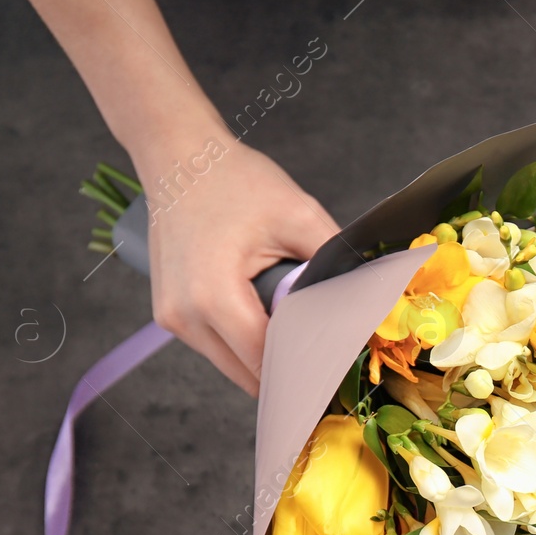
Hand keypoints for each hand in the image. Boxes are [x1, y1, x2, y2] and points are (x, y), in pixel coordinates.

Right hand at [135, 139, 338, 394]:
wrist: (178, 156)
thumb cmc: (234, 180)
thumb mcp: (299, 215)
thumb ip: (333, 262)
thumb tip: (366, 301)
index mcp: (213, 296)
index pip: (267, 362)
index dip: (306, 372)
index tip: (338, 378)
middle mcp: (184, 316)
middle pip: (248, 374)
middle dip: (289, 371)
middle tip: (327, 363)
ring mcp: (171, 319)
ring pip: (232, 365)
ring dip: (264, 356)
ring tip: (295, 330)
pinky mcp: (169, 315)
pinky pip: (216, 346)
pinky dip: (244, 341)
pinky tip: (266, 317)